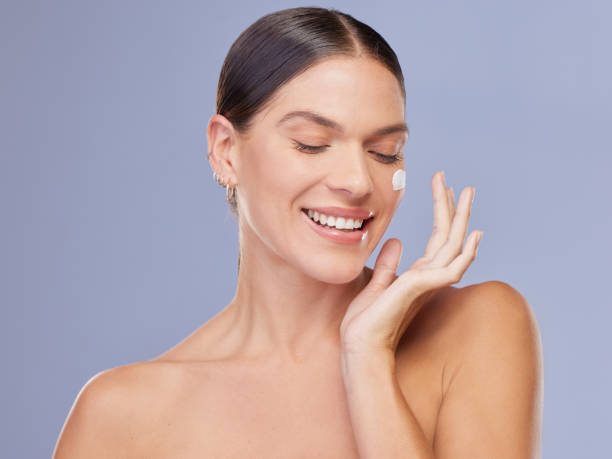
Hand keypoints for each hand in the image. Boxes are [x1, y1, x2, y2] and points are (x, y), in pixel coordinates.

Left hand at [339, 171, 482, 356]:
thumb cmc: (367, 322)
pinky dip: (464, 254)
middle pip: (449, 237)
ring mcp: (427, 283)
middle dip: (457, 209)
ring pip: (452, 245)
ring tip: (468, 193)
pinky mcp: (419, 288)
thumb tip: (395, 241)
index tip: (444, 188)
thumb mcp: (377, 284)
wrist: (360, 346)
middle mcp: (428, 276)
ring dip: (462, 219)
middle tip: (467, 185)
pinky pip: (449, 269)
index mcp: (418, 274)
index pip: (436, 239)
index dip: (442, 213)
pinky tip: (474, 237)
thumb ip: (388, 264)